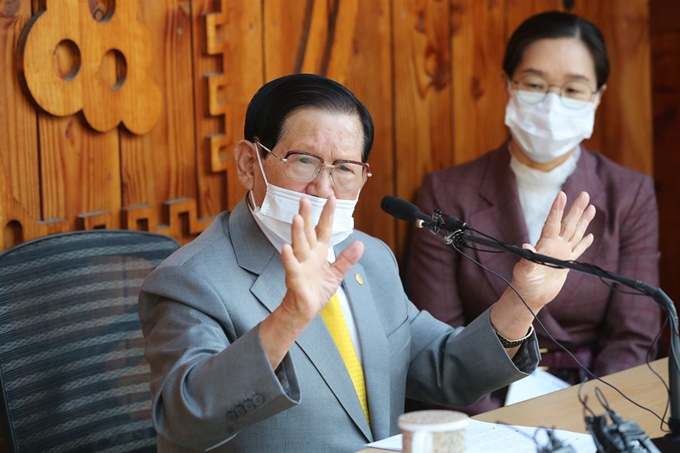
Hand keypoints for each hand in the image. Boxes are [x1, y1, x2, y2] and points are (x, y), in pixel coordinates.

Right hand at [259, 195, 363, 368]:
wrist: (304, 311)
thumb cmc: (316, 291)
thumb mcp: (336, 274)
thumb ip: (347, 259)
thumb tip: (360, 244)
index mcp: (319, 252)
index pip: (324, 229)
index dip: (328, 214)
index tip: (332, 197)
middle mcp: (308, 255)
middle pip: (308, 232)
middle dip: (307, 216)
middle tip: (305, 199)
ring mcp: (300, 265)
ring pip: (298, 245)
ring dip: (297, 232)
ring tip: (297, 218)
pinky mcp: (294, 278)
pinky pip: (291, 266)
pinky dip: (288, 257)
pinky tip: (286, 247)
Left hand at [510, 191, 595, 311]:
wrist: (530, 296)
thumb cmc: (523, 283)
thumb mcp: (523, 270)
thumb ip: (527, 258)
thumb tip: (526, 246)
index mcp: (544, 244)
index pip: (552, 223)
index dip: (557, 209)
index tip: (562, 194)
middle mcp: (553, 245)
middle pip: (567, 224)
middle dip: (576, 209)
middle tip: (584, 194)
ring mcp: (561, 253)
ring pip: (575, 233)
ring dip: (583, 221)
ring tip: (590, 206)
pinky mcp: (566, 263)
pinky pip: (577, 250)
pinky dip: (584, 243)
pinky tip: (590, 235)